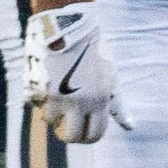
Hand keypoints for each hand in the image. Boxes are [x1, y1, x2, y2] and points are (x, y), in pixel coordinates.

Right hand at [21, 2, 127, 141]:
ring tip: (57, 93)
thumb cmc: (94, 55)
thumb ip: (118, 106)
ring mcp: (58, 96)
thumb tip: (130, 127)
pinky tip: (47, 83)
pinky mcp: (39, 87)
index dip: (88, 137)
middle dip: (67, 134)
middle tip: (65, 125)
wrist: (70, 29)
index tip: (82, 132)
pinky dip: (40, 99)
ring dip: (52, 113)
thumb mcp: (111, 79)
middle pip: (71, 137)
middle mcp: (80, 102)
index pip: (94, 135)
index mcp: (100, 100)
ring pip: (50, 121)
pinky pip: (37, 105)